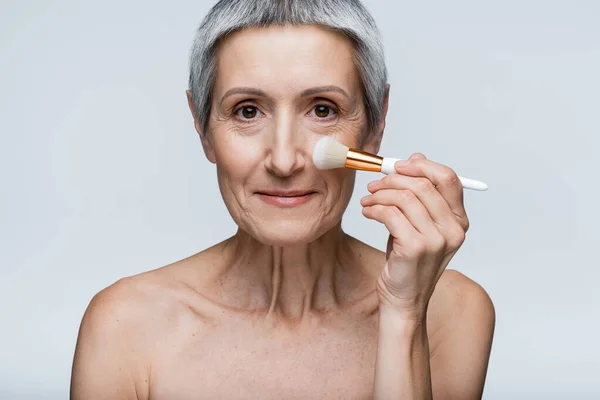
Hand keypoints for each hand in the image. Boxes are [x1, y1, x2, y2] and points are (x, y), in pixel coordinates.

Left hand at [360, 153, 469, 319]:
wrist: (404, 299)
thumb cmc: (408, 260)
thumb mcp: (418, 223)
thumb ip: (420, 194)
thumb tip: (415, 158)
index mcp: (459, 220)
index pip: (448, 178)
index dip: (422, 166)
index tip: (398, 166)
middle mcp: (453, 229)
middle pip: (423, 184)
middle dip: (393, 179)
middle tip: (374, 185)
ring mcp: (436, 239)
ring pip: (404, 197)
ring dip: (379, 195)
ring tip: (368, 201)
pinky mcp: (415, 247)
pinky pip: (390, 214)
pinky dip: (374, 209)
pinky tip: (367, 213)